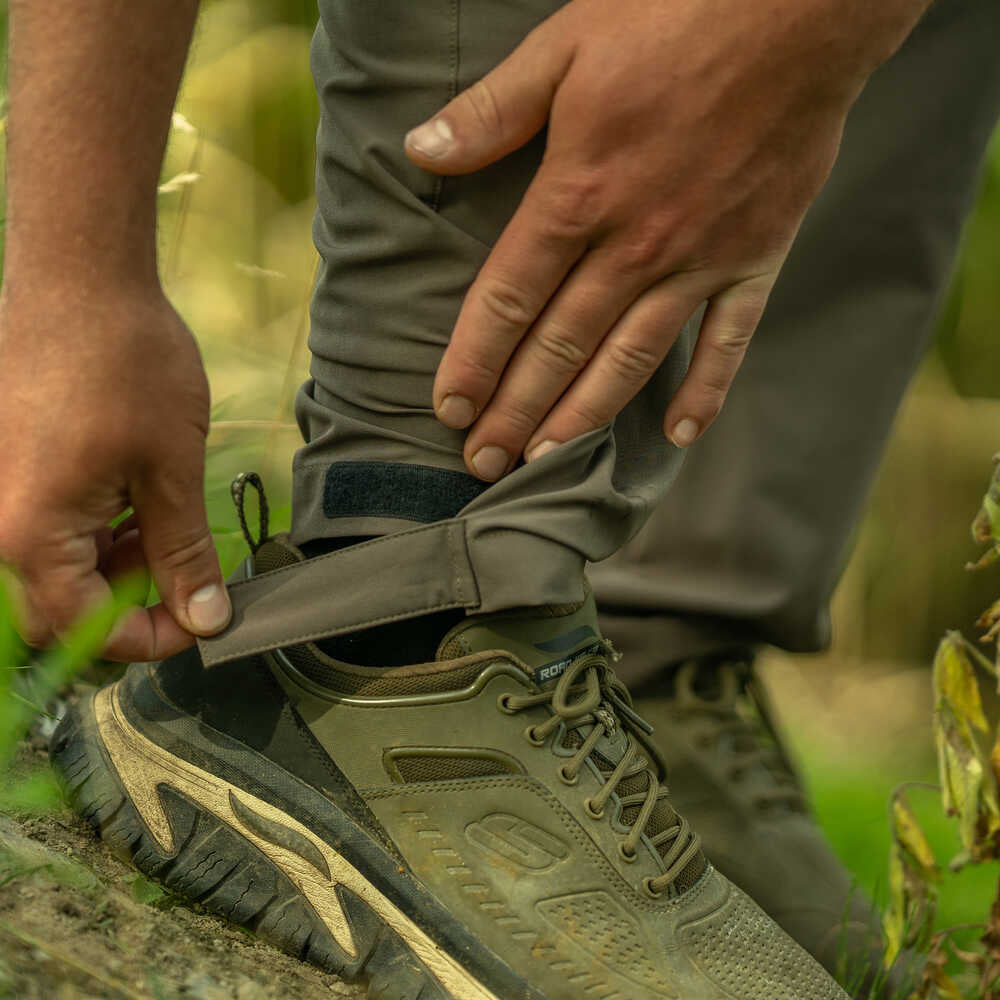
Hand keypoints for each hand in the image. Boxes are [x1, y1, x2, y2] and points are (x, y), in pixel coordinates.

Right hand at [0, 280, 229, 661]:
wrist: (79, 278)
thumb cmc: (127, 365)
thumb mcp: (172, 471)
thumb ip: (183, 555)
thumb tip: (205, 619)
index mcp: (27, 534)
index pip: (85, 629)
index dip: (150, 637)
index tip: (201, 620)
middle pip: (58, 607)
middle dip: (126, 604)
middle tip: (182, 570)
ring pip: (52, 569)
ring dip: (111, 566)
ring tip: (162, 523)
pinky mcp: (1, 468)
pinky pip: (41, 528)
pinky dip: (89, 533)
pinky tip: (131, 500)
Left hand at [407, 0, 926, 479]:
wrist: (800, 9)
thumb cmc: (674, 17)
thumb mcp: (565, 47)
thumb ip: (492, 111)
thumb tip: (420, 150)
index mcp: (578, 194)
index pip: (509, 298)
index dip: (473, 359)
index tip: (448, 408)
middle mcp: (634, 244)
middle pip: (560, 346)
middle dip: (515, 410)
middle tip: (482, 464)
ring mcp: (699, 259)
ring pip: (628, 358)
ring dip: (583, 415)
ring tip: (545, 463)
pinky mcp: (755, 258)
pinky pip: (727, 341)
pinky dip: (704, 391)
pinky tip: (676, 435)